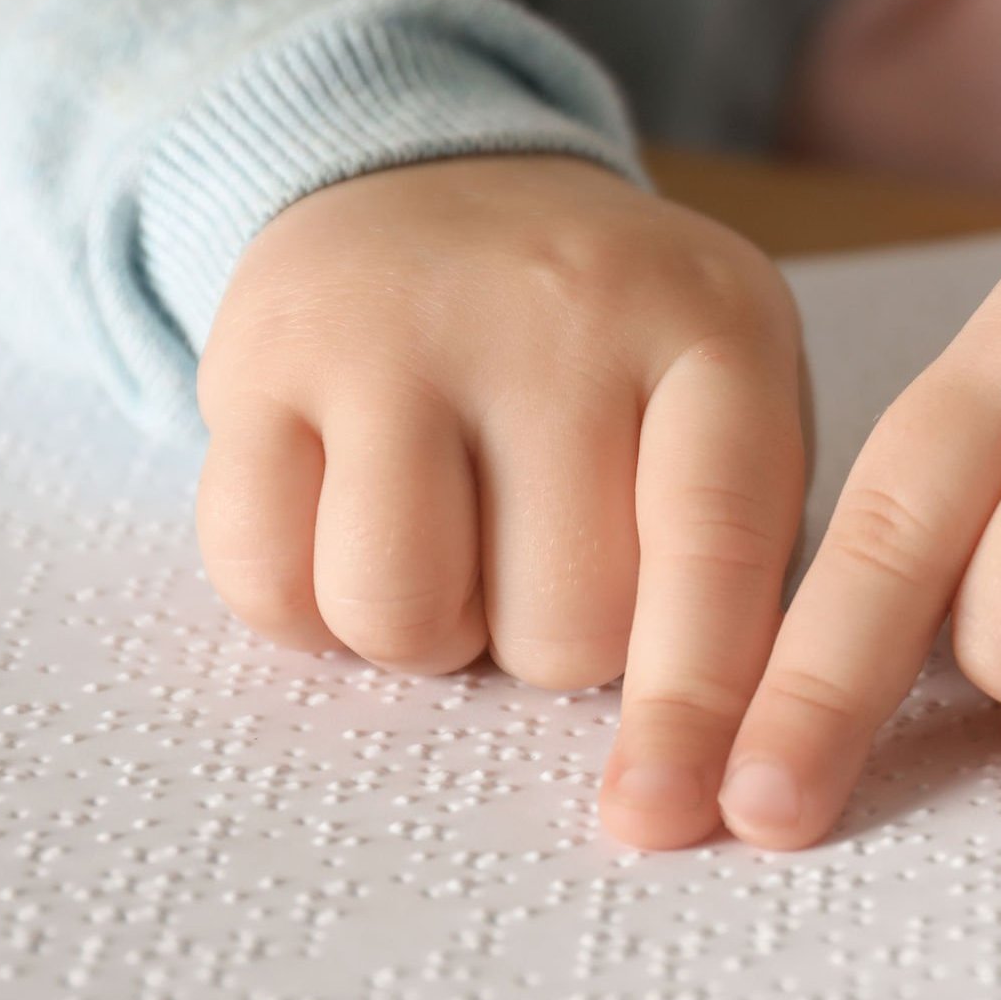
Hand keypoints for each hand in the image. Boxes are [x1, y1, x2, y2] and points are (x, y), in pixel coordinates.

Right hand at [195, 155, 806, 851]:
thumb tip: (715, 775)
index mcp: (714, 331)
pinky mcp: (259, 360)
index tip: (677, 819)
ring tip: (458, 542)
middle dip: (556, 643)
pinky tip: (348, 526)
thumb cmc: (614, 351)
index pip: (714, 546)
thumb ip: (741, 563)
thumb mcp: (727, 401)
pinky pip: (267, 582)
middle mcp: (562, 312)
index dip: (699, 703)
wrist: (437, 181)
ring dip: (430, 636)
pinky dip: (306, 611)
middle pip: (561, 625)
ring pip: (403, 617)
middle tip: (545, 550)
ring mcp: (400, 327)